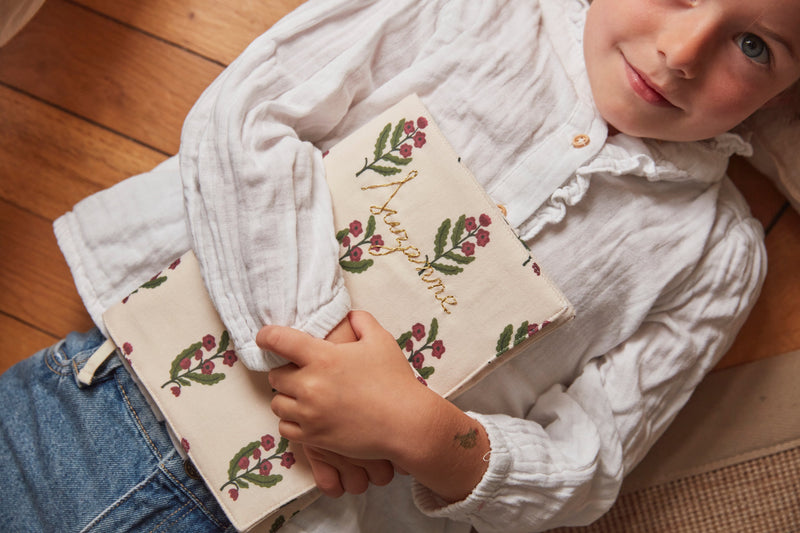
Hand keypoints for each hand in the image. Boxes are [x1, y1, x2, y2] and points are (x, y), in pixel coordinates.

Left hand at [259, 310, 489, 502]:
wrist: (406, 423)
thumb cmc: (395, 380)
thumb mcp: (381, 340)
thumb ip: (362, 321)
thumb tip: (349, 315)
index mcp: (323, 358)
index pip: (279, 340)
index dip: (266, 336)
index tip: (264, 337)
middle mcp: (310, 385)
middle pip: (275, 376)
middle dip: (284, 372)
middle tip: (299, 372)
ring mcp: (310, 414)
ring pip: (278, 404)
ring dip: (287, 398)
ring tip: (304, 396)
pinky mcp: (314, 437)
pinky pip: (285, 429)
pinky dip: (292, 422)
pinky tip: (307, 417)